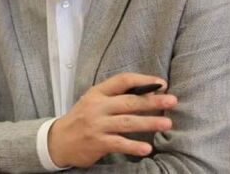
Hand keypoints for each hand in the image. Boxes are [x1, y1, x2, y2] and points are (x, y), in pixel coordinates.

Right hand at [48, 72, 176, 167]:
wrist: (58, 140)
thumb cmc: (81, 119)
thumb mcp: (93, 101)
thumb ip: (114, 96)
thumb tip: (146, 93)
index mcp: (97, 93)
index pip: (122, 81)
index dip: (143, 80)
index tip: (161, 83)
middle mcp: (97, 107)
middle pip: (129, 102)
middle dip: (152, 101)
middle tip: (172, 101)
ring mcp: (97, 125)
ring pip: (127, 122)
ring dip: (149, 122)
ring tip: (167, 124)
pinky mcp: (97, 142)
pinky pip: (119, 144)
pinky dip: (133, 146)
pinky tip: (147, 148)